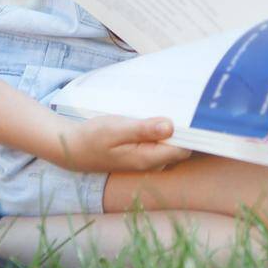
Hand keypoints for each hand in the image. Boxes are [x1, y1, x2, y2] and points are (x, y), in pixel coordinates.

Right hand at [50, 114, 191, 172]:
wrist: (72, 147)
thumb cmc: (93, 137)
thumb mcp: (116, 129)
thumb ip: (143, 129)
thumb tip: (170, 127)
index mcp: (147, 159)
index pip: (183, 149)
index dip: (192, 133)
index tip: (195, 113)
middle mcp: (151, 163)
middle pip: (181, 147)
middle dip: (186, 128)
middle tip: (186, 104)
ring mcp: (147, 160)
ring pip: (172, 144)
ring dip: (175, 127)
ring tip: (174, 105)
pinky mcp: (142, 153)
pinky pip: (161, 142)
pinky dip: (164, 129)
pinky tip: (160, 115)